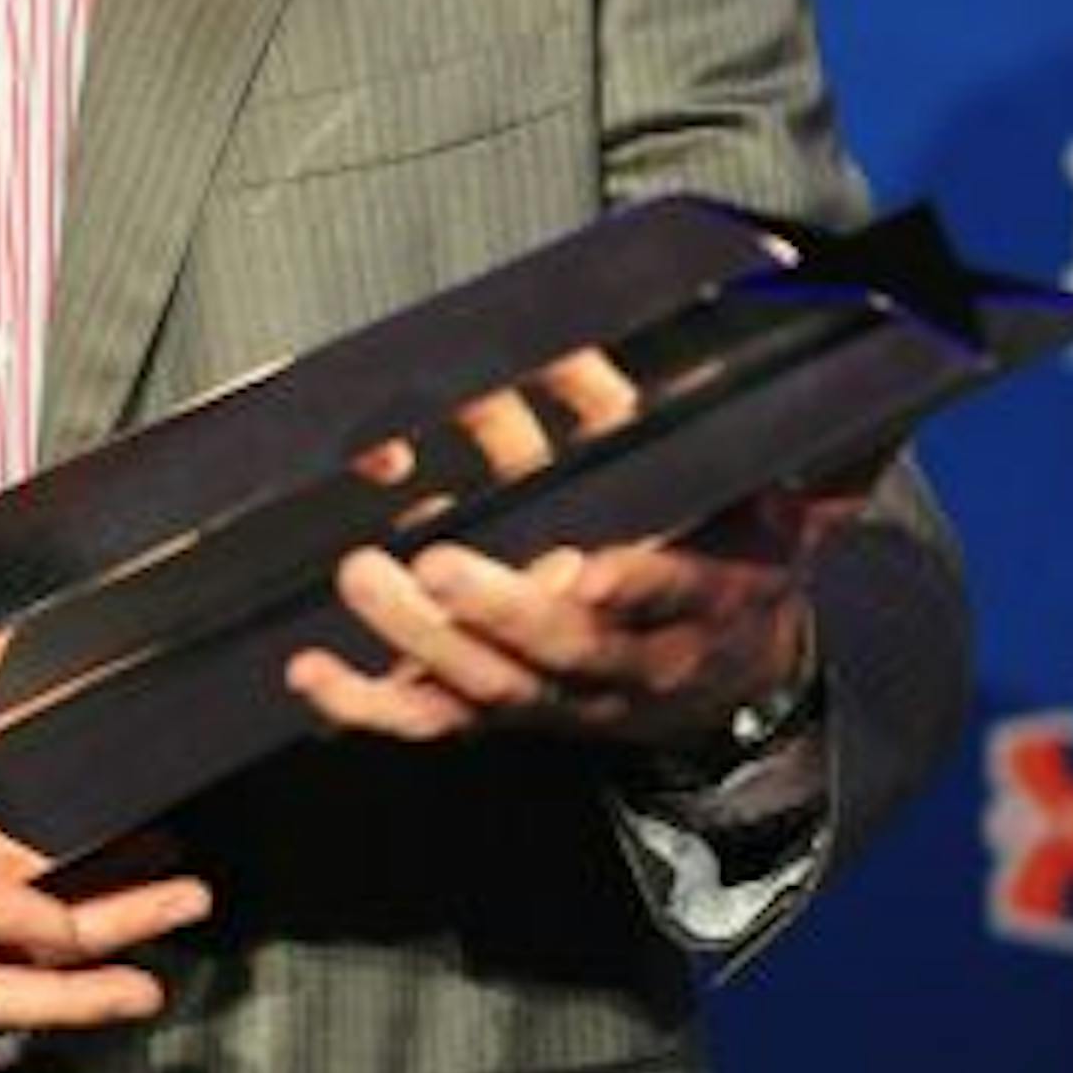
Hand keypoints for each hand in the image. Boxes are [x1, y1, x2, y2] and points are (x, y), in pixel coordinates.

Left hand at [288, 484, 850, 754]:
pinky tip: (314, 672)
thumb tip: (652, 352)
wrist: (734, 681)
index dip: (636, 586)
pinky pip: (432, 720)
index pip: (674, 593)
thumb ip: (713, 431)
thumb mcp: (759, 499)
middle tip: (438, 564)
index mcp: (705, 599)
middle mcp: (630, 662)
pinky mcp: (502, 712)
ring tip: (364, 577)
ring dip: (419, 639)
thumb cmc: (731, 565)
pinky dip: (367, 704)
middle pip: (564, 649)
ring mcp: (560, 695)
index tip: (592, 571)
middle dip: (499, 611)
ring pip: (490, 685)